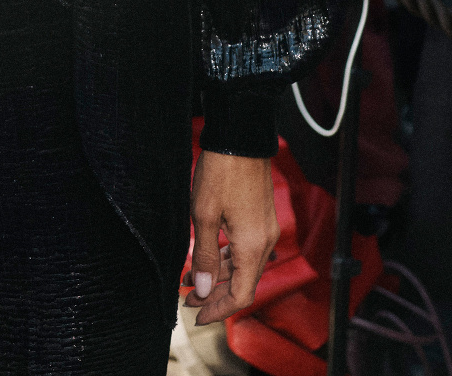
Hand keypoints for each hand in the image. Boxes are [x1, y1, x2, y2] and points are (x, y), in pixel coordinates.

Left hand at [185, 151, 278, 325]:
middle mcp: (264, 242)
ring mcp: (264, 229)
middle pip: (242, 282)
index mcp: (252, 246)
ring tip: (189, 278)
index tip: (197, 314)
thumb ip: (203, 254)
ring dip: (217, 274)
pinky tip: (205, 255)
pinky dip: (225, 256)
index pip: (240, 295)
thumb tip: (201, 288)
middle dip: (214, 293)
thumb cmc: (221, 172)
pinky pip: (244, 247)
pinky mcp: (259, 217)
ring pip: (242, 264)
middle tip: (188, 298)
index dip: (219, 309)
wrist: (240, 138)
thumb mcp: (203, 215)